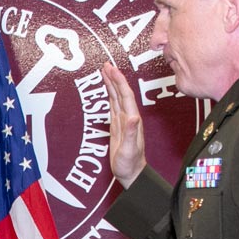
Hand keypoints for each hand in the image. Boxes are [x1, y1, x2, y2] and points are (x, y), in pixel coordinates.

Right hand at [101, 62, 146, 186]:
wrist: (131, 173)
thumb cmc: (130, 164)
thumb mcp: (129, 150)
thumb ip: (131, 133)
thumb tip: (133, 117)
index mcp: (132, 120)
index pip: (125, 96)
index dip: (118, 81)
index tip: (111, 69)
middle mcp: (128, 118)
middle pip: (121, 93)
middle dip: (114, 78)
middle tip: (106, 65)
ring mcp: (123, 121)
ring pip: (117, 98)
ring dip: (112, 84)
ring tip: (105, 72)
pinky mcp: (117, 126)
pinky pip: (113, 106)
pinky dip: (110, 95)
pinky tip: (107, 91)